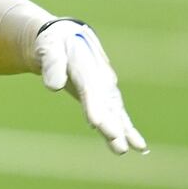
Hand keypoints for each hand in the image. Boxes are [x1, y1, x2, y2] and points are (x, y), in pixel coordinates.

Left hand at [36, 19, 146, 154]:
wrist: (66, 39)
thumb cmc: (54, 43)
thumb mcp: (48, 48)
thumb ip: (52, 64)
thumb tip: (53, 86)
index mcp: (85, 62)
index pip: (89, 87)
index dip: (93, 105)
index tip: (95, 123)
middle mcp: (101, 77)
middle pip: (105, 103)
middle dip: (110, 122)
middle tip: (114, 140)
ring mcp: (106, 88)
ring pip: (114, 112)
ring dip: (120, 131)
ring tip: (122, 149)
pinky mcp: (106, 98)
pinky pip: (119, 116)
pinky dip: (128, 130)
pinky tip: (139, 147)